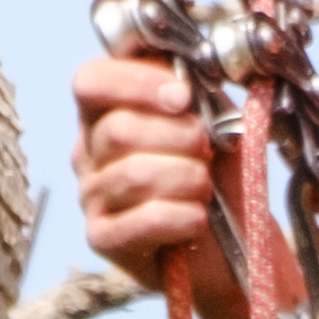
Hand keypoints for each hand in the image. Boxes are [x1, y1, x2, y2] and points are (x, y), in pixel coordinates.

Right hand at [67, 0, 223, 292]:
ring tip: (205, 188)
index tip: (183, 97)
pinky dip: (182, 217)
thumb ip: (196, 92)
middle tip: (207, 150)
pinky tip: (198, 219)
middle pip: (118, 130)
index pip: (90, 80)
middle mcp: (88, 150)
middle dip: (179, 138)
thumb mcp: (212, 119)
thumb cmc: (216, 171)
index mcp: (107, 110)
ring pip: (133, 175)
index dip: (136, 84)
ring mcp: (90, 195)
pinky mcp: (102, 238)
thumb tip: (183, 81)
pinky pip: (141, 221)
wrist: (231, 236)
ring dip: (187, 180)